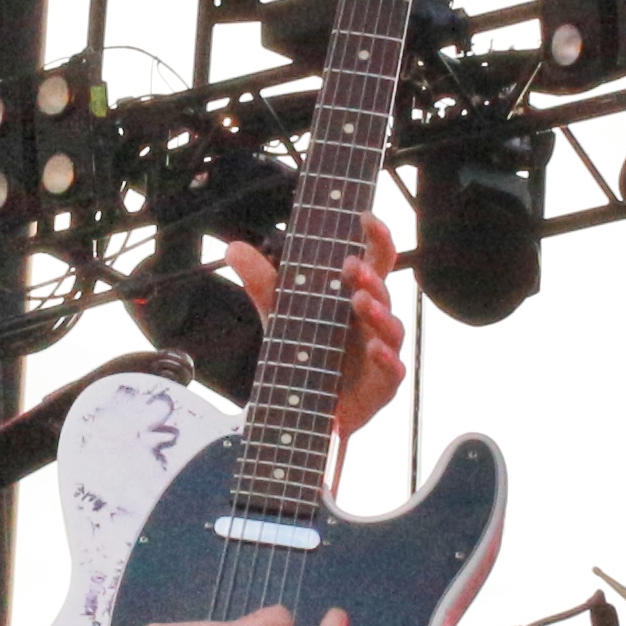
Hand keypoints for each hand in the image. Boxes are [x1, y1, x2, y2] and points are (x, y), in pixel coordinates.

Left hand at [225, 214, 405, 438]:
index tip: (366, 217)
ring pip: (392, 328)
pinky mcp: (382, 386)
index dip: (377, 237)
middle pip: (382, 291)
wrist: (306, 409)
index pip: (375, 260)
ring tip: (360, 302)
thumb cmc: (307, 353)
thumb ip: (262, 282)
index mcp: (356, 297)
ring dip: (379, 312)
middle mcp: (373, 321)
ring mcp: (382, 352)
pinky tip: (373, 348)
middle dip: (369, 278)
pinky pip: (392, 370)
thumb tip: (233, 247)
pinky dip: (386, 359)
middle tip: (350, 266)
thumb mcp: (280, 315)